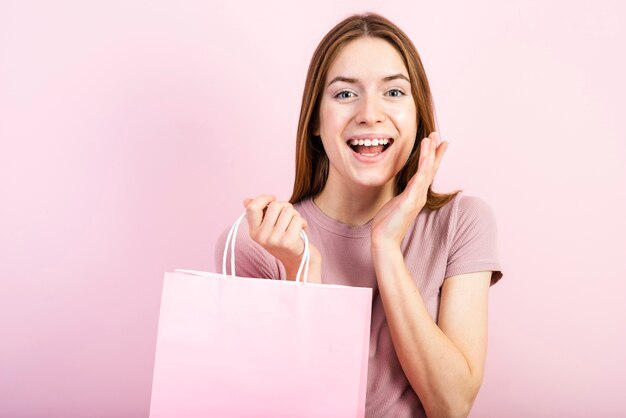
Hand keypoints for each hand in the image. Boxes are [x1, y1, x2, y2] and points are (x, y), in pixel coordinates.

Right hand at [244, 194, 321, 281]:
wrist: (297, 260)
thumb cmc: (283, 239)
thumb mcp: (268, 228)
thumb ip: (259, 214)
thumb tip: (247, 200)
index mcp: (254, 232)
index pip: (252, 207)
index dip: (264, 198)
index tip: (273, 199)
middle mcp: (262, 237)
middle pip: (275, 206)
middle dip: (285, 207)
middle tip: (289, 216)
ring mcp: (274, 240)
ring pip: (288, 211)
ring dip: (295, 214)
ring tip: (294, 224)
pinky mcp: (288, 242)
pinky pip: (297, 219)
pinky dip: (302, 222)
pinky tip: (301, 228)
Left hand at [371, 132, 448, 250]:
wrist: (384, 241)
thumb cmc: (387, 224)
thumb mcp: (395, 204)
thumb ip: (402, 195)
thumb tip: (402, 191)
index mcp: (415, 195)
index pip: (426, 173)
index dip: (433, 157)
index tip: (438, 144)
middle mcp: (419, 195)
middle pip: (430, 169)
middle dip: (434, 151)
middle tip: (438, 135)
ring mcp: (416, 198)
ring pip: (426, 171)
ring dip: (429, 154)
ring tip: (431, 138)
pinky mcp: (411, 201)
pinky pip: (419, 180)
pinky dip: (424, 167)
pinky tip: (427, 156)